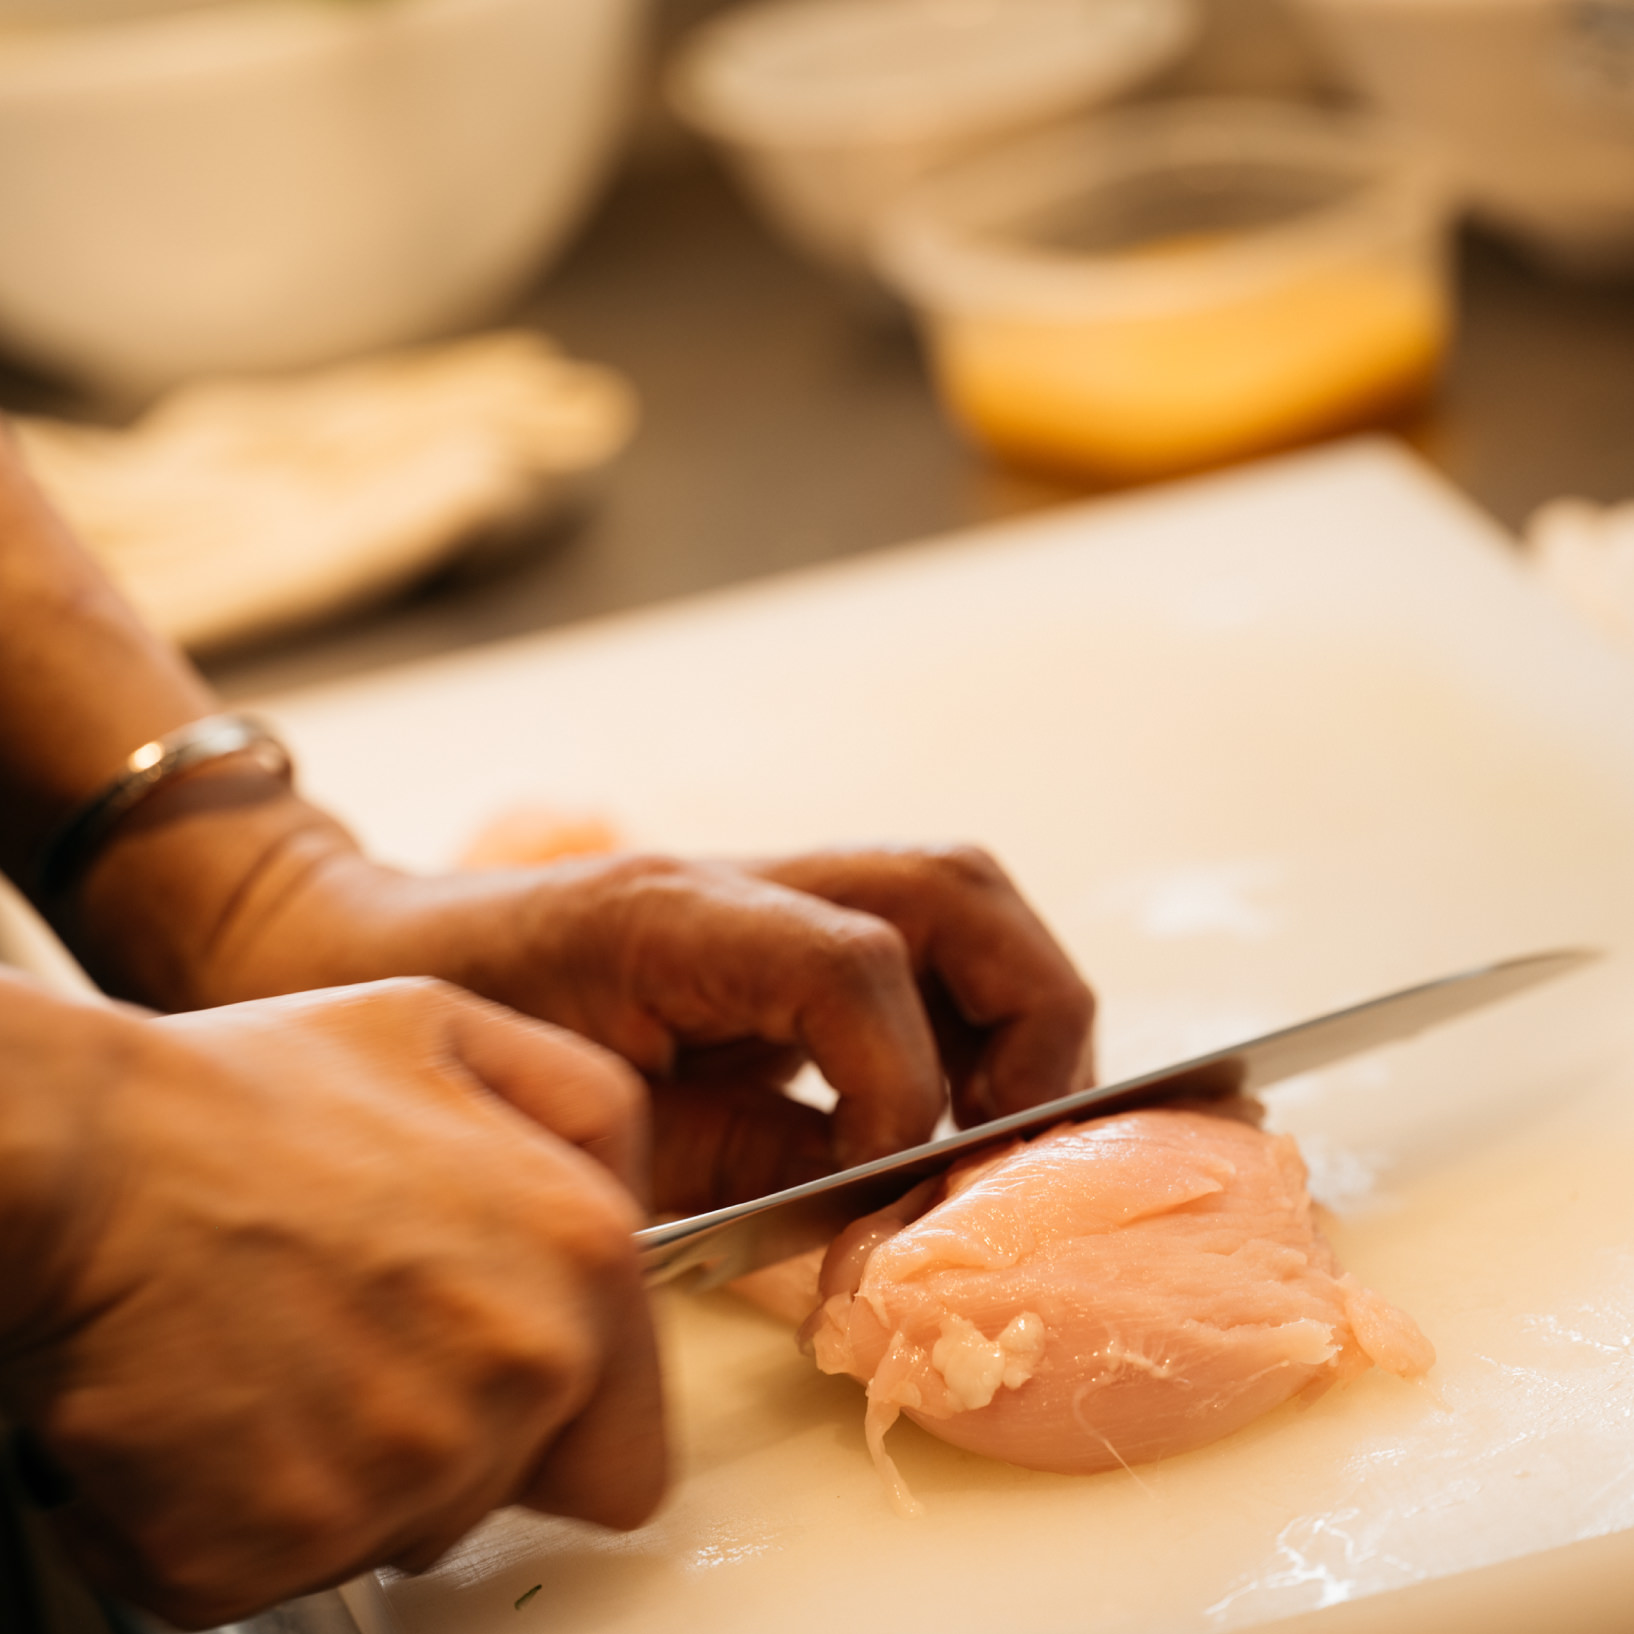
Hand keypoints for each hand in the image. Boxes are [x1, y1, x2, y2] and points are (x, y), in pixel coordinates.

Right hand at [0, 976, 662, 1627]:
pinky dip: (230, 1509)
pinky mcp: (250, 1550)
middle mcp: (506, 1378)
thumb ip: (581, 1112)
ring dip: (340, 1465)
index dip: (567, 1429)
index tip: (507, 1393)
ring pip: (390, 1527)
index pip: (632, 1459)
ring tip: (276, 1345)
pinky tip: (210, 1401)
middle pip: (502, 1490)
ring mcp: (384, 1478)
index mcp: (576, 1263)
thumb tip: (631, 1199)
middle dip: (445, 1430)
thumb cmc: (245, 1091)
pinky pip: (269, 1567)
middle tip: (355, 1326)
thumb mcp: (454, 1031)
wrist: (77, 1153)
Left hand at [178, 840, 1095, 1210]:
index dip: (903, 1083)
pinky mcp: (781, 930)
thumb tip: (883, 1206)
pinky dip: (963, 1016)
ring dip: (1016, 1006)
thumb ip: (742, 1163)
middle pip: (953, 889)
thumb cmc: (468, 1044)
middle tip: (1022, 1134)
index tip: (892, 1183)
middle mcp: (742, 884)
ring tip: (1003, 1119)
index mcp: (675, 917)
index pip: (853, 961)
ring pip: (956, 898)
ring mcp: (768, 894)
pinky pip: (915, 945)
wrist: (377, 956)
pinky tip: (940, 1104)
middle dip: (1029, 1014)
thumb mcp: (596, 1134)